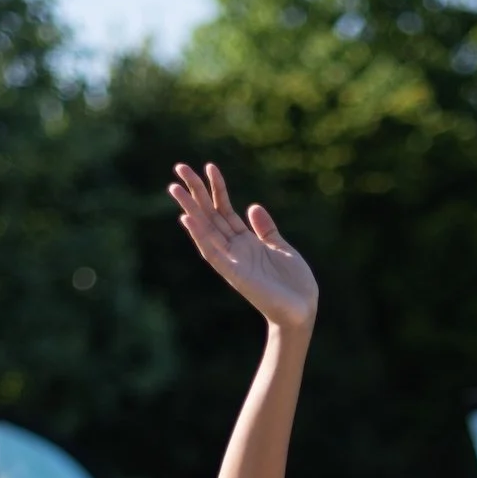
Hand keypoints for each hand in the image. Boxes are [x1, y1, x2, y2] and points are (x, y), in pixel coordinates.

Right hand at [169, 162, 317, 331]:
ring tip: (174, 188)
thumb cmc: (293, 283)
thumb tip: (252, 206)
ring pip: (205, 230)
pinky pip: (212, 252)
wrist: (302, 311)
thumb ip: (265, 229)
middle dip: (195, 192)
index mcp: (246, 241)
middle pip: (210, 215)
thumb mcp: (281, 248)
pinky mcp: (234, 273)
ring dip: (190, 209)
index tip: (209, 166)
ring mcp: (232, 260)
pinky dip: (200, 235)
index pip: (225, 210)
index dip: (217, 188)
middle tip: (179, 167)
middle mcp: (235, 249)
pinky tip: (188, 218)